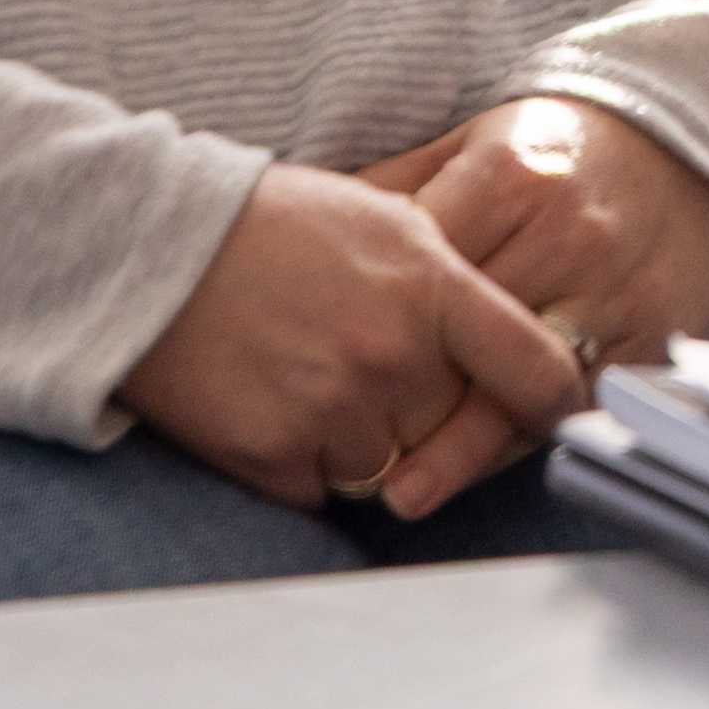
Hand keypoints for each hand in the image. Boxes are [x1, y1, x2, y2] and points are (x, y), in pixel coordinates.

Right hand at [116, 164, 591, 520]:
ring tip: (318, 378)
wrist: (150, 250)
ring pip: (393, 467)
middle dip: (433, 409)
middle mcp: (392, 355)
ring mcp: (332, 410)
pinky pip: (323, 490)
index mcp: (432, 288)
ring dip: (367, 440)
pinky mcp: (273, 455)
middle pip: (459, 425)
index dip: (557, 401)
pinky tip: (276, 405)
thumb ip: (456, 278)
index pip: (537, 368)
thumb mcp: (387, 219)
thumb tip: (523, 330)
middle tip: (381, 371)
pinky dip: (307, 464)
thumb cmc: (274, 224)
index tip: (557, 412)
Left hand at [359, 96, 708, 513]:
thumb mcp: (477, 143)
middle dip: (407, 398)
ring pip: (524, 380)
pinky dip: (532, 435)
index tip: (325, 365)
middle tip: (346, 457)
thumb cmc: (560, 154)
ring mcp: (615, 286)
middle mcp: (565, 231)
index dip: (370, 317)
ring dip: (464, 444)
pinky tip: (483, 469)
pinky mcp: (655, 331)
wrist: (690, 153)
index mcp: (510, 176)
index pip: (422, 262)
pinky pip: (582, 399)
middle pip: (468, 335)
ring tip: (405, 492)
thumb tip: (304, 223)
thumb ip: (400, 183)